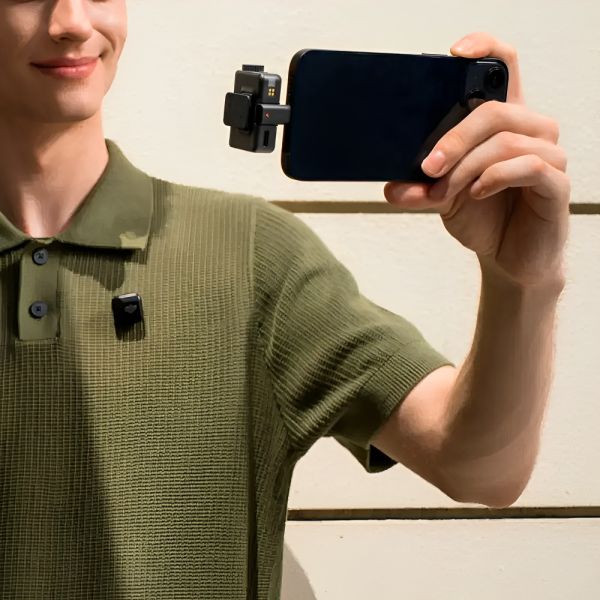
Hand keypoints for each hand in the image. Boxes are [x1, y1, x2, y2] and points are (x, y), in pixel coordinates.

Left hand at [383, 32, 569, 289]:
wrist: (507, 258)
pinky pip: (529, 166)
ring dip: (466, 168)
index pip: (504, 68)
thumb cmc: (482, 217)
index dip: (485, 49)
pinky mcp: (556, 185)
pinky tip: (476, 193)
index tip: (454, 53)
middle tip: (427, 166)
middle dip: (453, 138)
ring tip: (444, 193)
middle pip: (495, 109)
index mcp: (503, 122)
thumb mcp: (443, 199)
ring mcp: (548, 156)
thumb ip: (420, 188)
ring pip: (506, 141)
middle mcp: (530, 130)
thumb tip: (391, 185)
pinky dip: (494, 178)